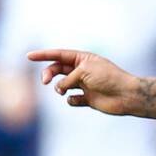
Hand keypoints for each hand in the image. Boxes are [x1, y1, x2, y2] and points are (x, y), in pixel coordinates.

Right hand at [26, 48, 141, 115]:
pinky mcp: (88, 99)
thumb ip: (68, 78)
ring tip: (63, 90)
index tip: (28, 56)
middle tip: (45, 82)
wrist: (126, 95)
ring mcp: (84, 85)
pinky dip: (72, 100)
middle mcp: (82, 70)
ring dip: (60, 88)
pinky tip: (80, 100)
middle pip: (57, 69)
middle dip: (48, 74)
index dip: (43, 55)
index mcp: (82, 58)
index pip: (58, 55)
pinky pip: (72, 99)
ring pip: (62, 85)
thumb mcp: (84, 71)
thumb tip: (60, 89)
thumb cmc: (108, 78)